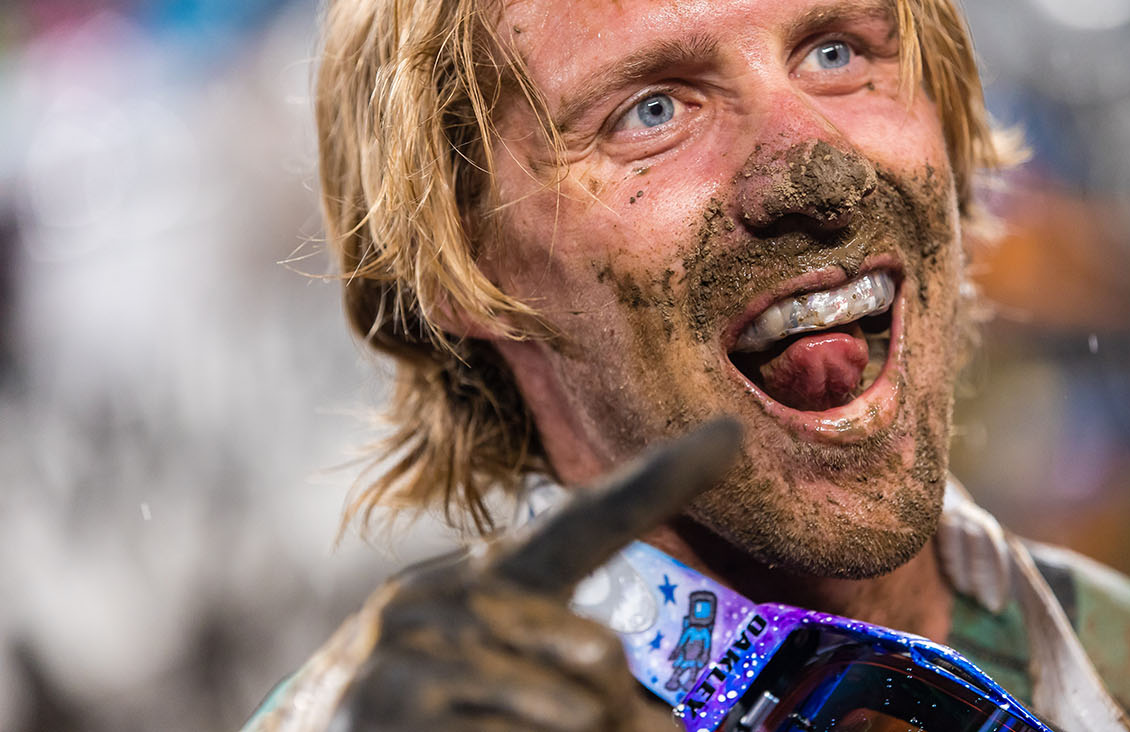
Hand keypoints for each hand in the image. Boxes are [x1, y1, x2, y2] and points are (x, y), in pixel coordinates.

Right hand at [323, 419, 742, 731]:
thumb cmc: (433, 707)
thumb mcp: (504, 668)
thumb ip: (580, 667)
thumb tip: (647, 691)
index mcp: (493, 576)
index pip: (588, 521)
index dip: (662, 481)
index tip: (731, 436)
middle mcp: (453, 596)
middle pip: (598, 653)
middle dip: (607, 715)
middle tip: (577, 728)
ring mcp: (413, 649)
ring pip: (569, 710)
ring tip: (520, 731)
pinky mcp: (389, 704)